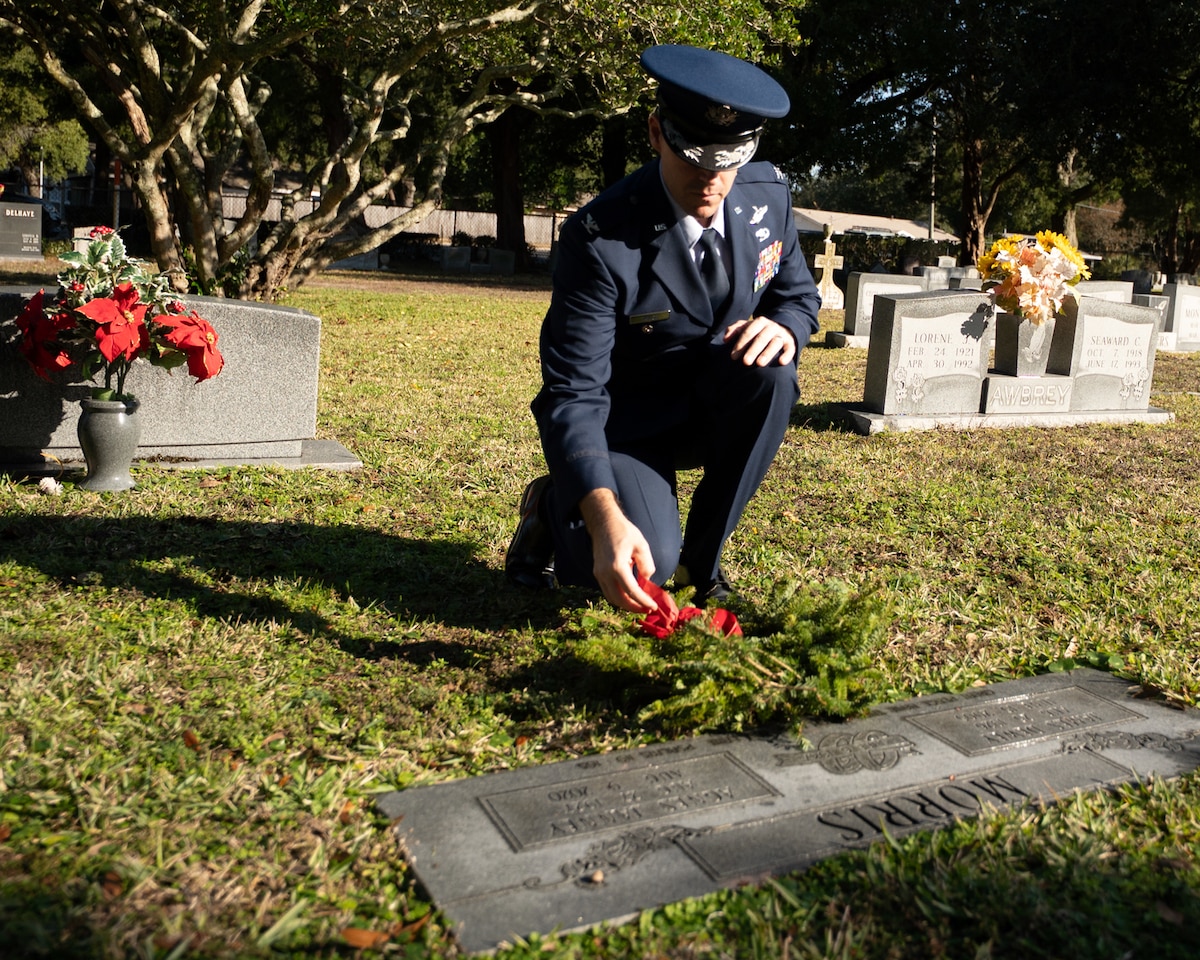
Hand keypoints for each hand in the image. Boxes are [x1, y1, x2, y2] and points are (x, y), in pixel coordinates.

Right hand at [579, 489, 657, 612]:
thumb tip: (647, 580)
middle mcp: (605, 573)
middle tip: (647, 609)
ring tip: (640, 605)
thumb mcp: (642, 546)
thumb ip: (647, 565)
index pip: (632, 591)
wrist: (604, 524)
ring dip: (626, 605)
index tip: (653, 606)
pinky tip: (630, 596)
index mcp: (617, 567)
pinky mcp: (597, 573)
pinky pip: (608, 591)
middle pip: (620, 599)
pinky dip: (619, 597)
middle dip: (634, 607)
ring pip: (612, 598)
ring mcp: (599, 574)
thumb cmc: (624, 532)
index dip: (643, 601)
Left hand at [724, 316, 795, 366]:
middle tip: (745, 362)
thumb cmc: (758, 331)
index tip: (733, 357)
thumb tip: (726, 339)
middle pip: (761, 338)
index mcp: (759, 322)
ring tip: (760, 364)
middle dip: (753, 350)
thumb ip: (735, 330)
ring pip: (775, 343)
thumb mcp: (747, 327)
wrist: (780, 329)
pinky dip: (787, 355)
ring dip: (768, 353)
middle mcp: (771, 327)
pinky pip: (790, 348)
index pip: (748, 332)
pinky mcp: (790, 343)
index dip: (741, 344)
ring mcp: (782, 334)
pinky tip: (781, 362)